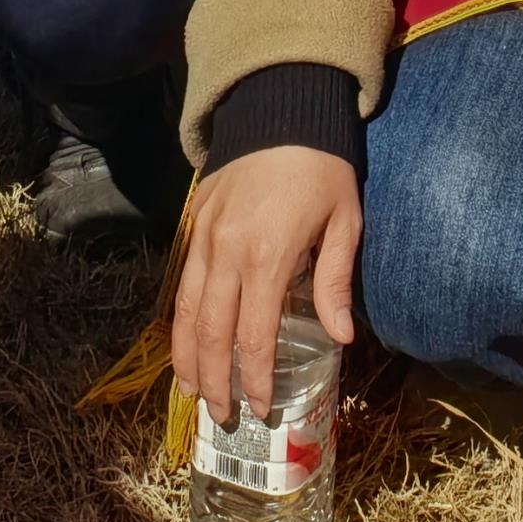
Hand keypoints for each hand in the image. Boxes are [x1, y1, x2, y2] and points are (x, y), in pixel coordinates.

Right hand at [174, 143, 365, 426]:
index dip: (255, 378)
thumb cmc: (322, 167)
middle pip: (211, 332)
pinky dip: (178, 319)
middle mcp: (226, 251)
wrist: (281, 106)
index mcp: (267, 256)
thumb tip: (341, 338)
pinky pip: (180, 281)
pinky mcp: (193, 222)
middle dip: (214, 380)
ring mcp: (203, 236)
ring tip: (191, 390)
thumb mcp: (344, 221)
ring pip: (186, 311)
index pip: (254, 335)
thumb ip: (334, 281)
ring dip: (186, 356)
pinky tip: (184, 341)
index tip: (260, 407)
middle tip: (221, 415)